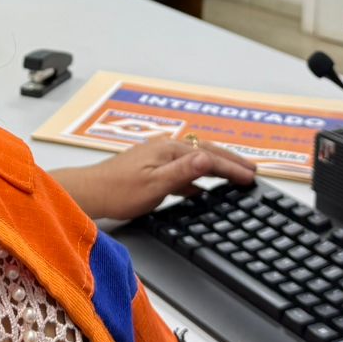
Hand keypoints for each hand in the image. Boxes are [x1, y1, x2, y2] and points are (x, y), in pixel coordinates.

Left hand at [50, 136, 256, 220]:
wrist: (90, 192)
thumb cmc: (118, 191)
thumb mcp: (155, 184)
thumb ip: (183, 172)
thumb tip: (207, 158)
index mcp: (169, 150)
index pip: (209, 157)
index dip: (232, 167)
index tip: (251, 176)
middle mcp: (165, 148)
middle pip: (206, 152)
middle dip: (230, 161)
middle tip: (252, 170)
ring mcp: (158, 157)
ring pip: (196, 160)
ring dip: (217, 167)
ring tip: (235, 174)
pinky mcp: (152, 168)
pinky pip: (184, 170)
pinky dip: (199, 177)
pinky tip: (201, 190)